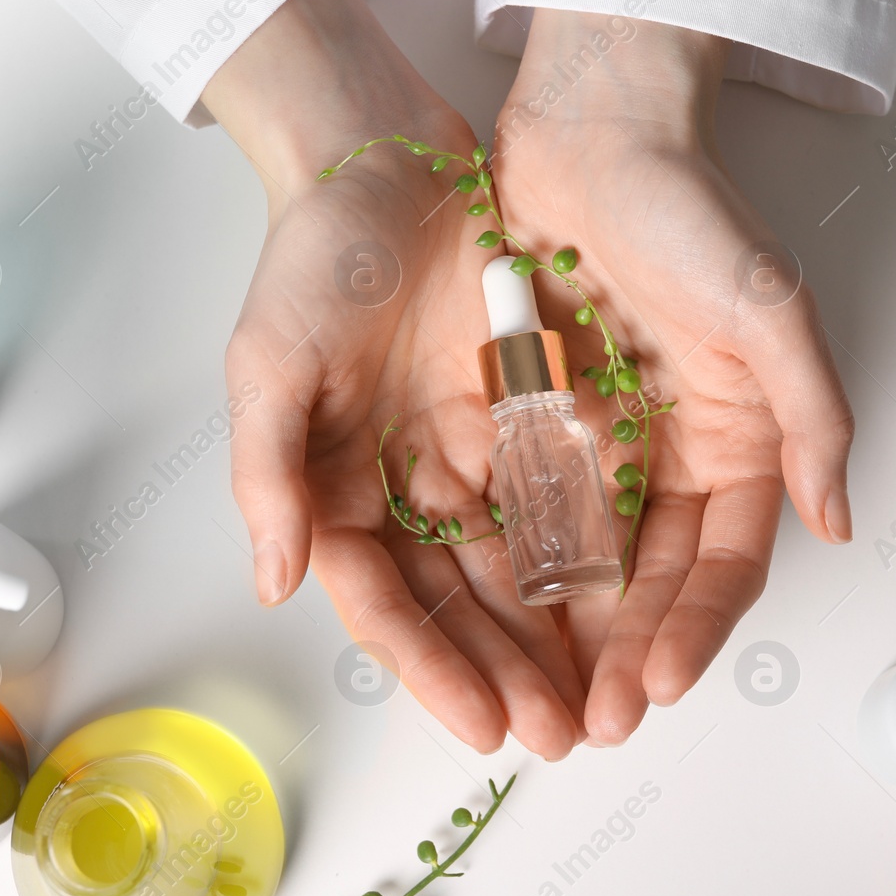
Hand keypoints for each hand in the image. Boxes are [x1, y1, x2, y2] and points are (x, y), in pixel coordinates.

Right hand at [203, 0, 582, 759]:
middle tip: (561, 736)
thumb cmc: (314, 259)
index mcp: (337, 495)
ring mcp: (469, 456)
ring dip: (555, 634)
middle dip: (509, 673)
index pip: (389, 605)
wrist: (386, 160)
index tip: (484, 727)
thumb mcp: (270, 363)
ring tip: (601, 697)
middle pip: (462, 603)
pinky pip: (563, 496)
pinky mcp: (523, 415)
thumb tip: (273, 582)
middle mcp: (406, 489)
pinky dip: (591, 551)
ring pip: (519, 566)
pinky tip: (626, 602)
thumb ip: (269, 474)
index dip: (434, 671)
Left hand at [492, 10, 854, 745]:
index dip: (696, 627)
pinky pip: (519, 504)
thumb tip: (842, 522)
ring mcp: (600, 442)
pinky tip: (487, 618)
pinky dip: (509, 562)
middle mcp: (671, 455)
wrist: (592, 131)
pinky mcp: (532, 419)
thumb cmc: (691, 210)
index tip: (661, 682)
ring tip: (541, 698)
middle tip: (595, 719)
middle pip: (651, 579)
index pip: (724, 561)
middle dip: (626, 652)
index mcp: (736, 441)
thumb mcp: (773, 311)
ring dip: (565, 632)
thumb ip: (814, 418)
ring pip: (583, 560)